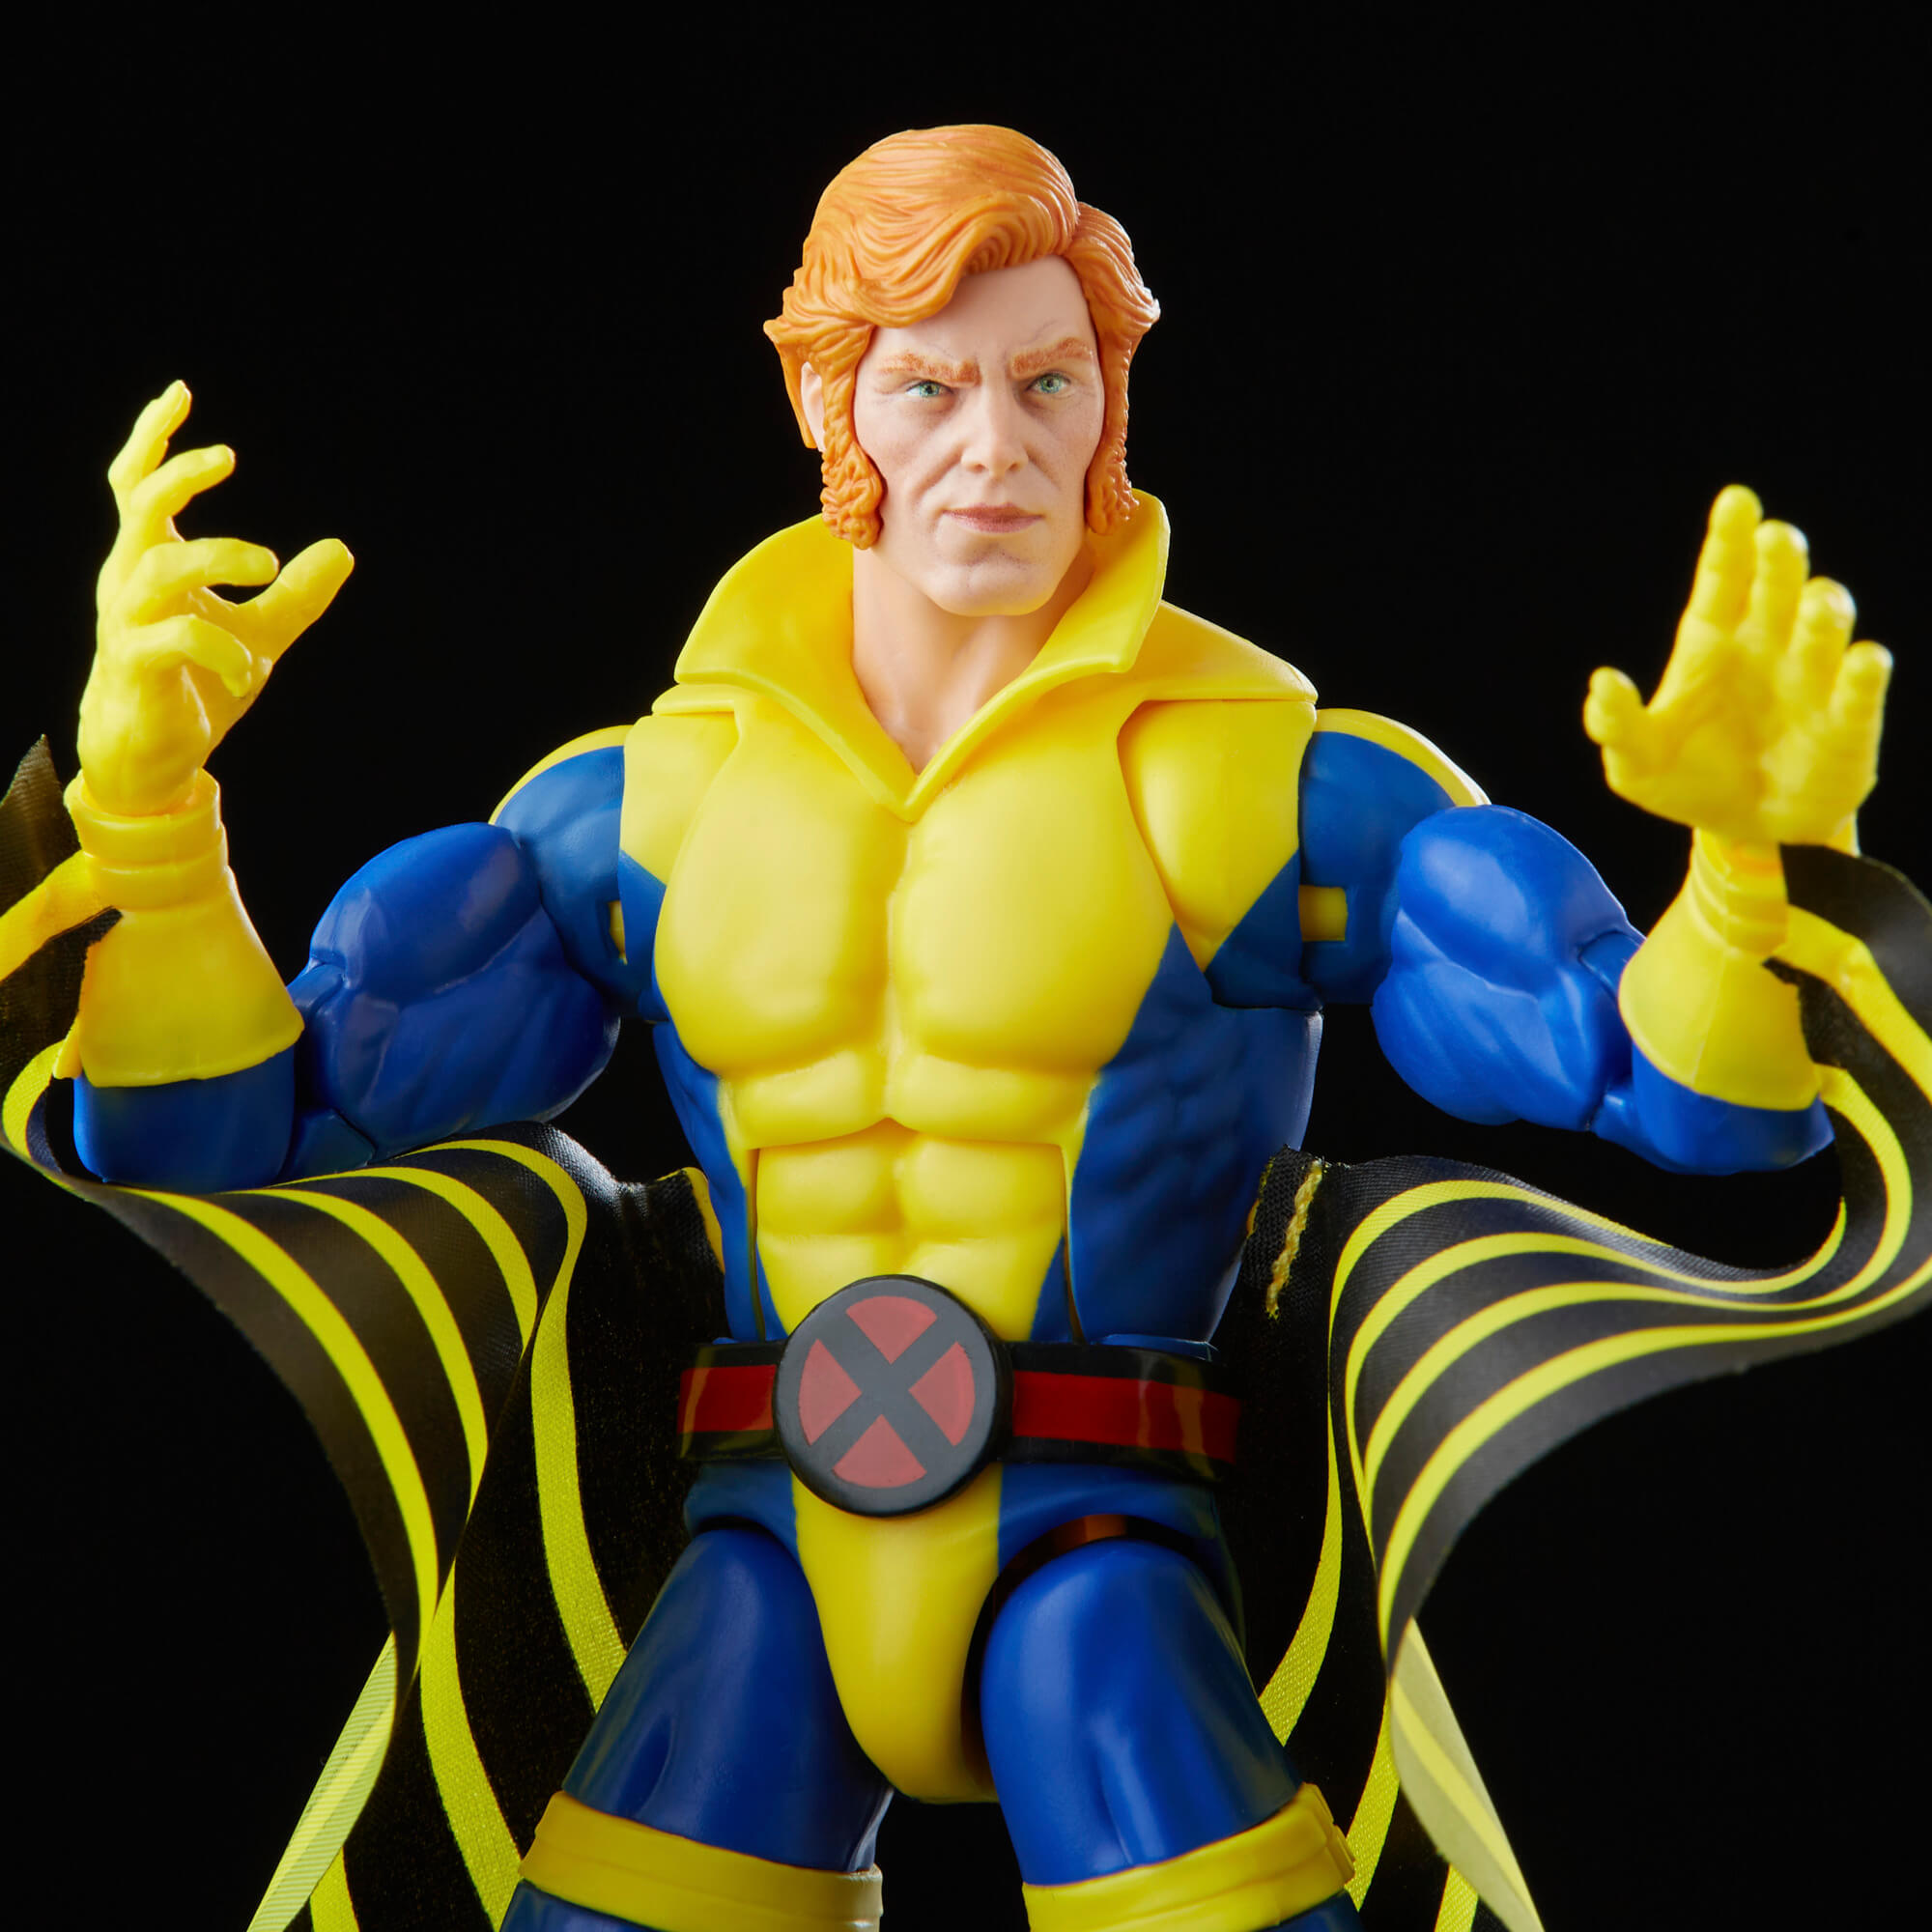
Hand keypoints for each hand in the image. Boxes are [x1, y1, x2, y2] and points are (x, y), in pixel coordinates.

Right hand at [77, 381, 353, 815]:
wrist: (156, 756)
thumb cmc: (197, 686)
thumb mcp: (261, 634)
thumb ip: (297, 595)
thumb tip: (342, 549)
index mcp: (150, 563)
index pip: (138, 486)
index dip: (154, 438)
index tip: (182, 393)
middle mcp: (129, 581)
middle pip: (140, 506)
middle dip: (180, 475)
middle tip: (229, 458)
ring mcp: (127, 622)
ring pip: (159, 564)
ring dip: (219, 556)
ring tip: (270, 565)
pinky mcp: (136, 666)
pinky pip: (174, 637)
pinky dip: (218, 645)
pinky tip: (244, 665)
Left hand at [1583, 484, 1890, 848]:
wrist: (1744, 830)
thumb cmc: (1687, 780)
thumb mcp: (1635, 762)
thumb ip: (1617, 724)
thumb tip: (1603, 683)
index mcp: (1713, 643)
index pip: (1723, 580)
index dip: (1729, 541)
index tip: (1736, 500)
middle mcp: (1767, 646)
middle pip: (1776, 590)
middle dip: (1779, 562)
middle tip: (1775, 538)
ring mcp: (1811, 678)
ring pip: (1823, 628)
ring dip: (1822, 613)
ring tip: (1816, 601)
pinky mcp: (1847, 721)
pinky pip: (1859, 689)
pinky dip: (1862, 674)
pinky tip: (1862, 659)